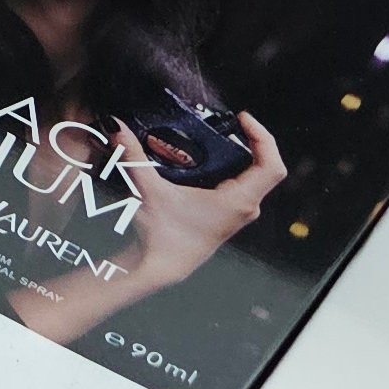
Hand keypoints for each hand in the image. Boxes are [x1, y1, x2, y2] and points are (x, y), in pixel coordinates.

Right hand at [9, 116, 285, 343]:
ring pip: (252, 177)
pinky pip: (239, 185)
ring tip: (215, 134)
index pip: (271, 166)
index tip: (242, 118)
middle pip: (262, 167)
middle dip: (249, 140)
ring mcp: (235, 214)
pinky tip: (204, 158)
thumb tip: (116, 124)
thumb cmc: (162, 238)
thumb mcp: (149, 190)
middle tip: (226, 121)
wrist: (159, 269)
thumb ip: (133, 154)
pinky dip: (229, 167)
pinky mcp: (225, 216)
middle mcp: (243, 208)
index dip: (264, 137)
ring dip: (239, 154)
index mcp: (237, 202)